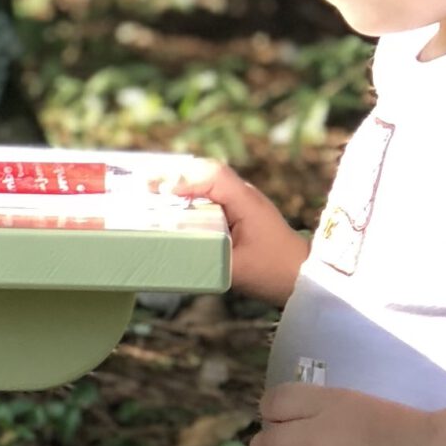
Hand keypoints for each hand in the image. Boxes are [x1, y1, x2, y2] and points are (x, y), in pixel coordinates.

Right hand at [149, 158, 308, 302]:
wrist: (302, 276)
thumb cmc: (272, 272)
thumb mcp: (235, 269)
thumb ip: (203, 258)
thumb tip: (169, 250)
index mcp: (246, 202)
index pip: (213, 176)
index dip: (185, 179)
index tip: (161, 191)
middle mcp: (243, 194)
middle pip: (206, 169)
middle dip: (174, 174)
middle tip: (143, 184)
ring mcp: (241, 200)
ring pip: (206, 178)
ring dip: (179, 180)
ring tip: (149, 189)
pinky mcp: (236, 209)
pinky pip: (209, 191)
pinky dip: (187, 192)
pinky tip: (169, 201)